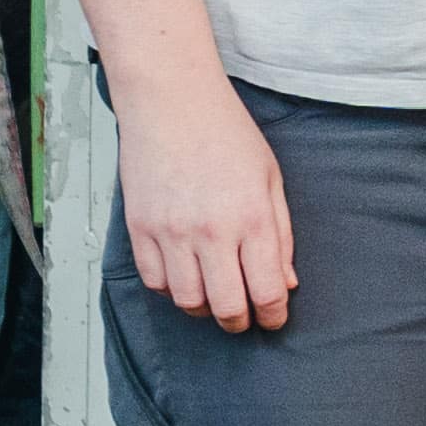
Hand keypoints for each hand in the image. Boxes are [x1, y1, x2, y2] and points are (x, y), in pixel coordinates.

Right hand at [120, 80, 298, 332]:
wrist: (172, 103)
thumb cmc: (228, 136)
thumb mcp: (271, 180)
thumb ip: (281, 236)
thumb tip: (286, 282)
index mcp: (252, 218)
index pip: (268, 290)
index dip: (274, 315)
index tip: (274, 320)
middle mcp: (211, 231)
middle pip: (226, 306)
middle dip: (239, 322)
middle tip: (244, 319)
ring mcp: (171, 232)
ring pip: (187, 300)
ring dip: (204, 308)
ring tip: (215, 296)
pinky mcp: (140, 228)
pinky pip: (154, 281)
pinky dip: (171, 289)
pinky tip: (185, 276)